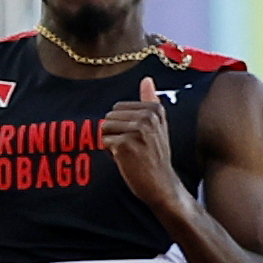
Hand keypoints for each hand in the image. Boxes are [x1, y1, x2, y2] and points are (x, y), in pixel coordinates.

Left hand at [100, 76, 182, 207]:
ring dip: (110, 143)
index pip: (116, 109)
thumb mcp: (156, 125)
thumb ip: (149, 101)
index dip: (121, 126)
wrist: (161, 183)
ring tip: (128, 153)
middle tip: (131, 147)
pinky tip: (125, 160)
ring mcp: (137, 130)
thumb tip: (147, 79)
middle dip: (113, 133)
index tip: (137, 138)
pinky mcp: (126, 144)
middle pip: (108, 117)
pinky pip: (102, 142)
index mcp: (154, 109)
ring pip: (103, 129)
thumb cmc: (154, 154)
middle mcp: (148, 116)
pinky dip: (109, 153)